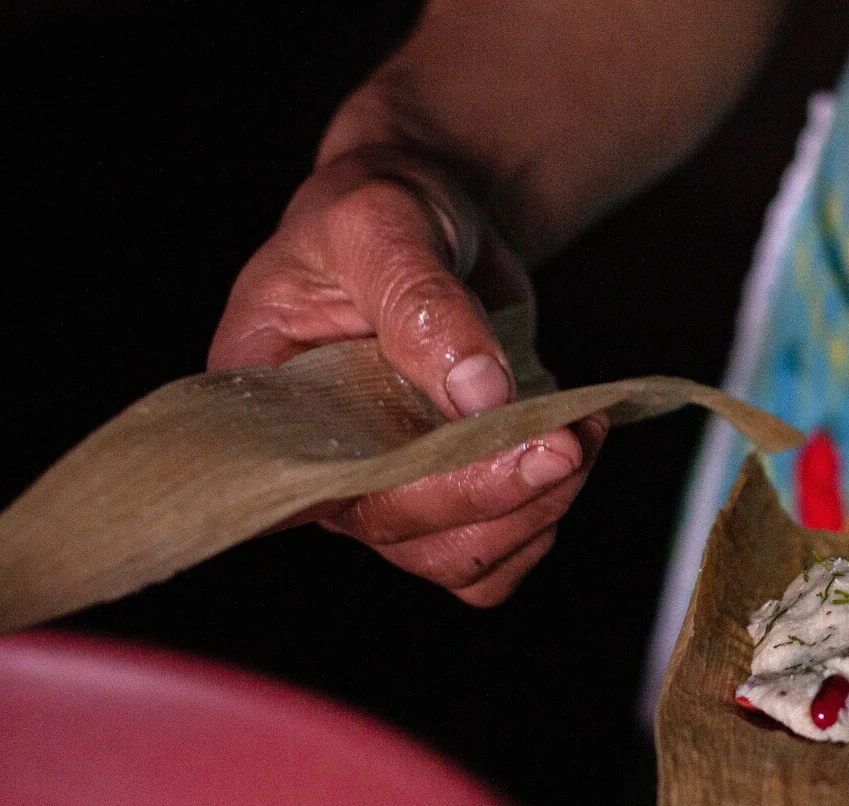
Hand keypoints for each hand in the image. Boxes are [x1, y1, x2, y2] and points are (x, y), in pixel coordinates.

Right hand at [210, 143, 605, 606]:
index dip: (393, 494)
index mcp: (268, 408)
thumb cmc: (378, 208)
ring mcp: (385, 487)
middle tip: (566, 439)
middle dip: (491, 492)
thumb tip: (478, 395)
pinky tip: (573, 448)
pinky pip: (492, 554)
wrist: (432, 213)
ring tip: (579, 432)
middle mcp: (321, 464)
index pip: (309, 490)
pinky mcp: (444, 492)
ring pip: (454, 555)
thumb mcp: (382, 223)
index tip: (477, 454)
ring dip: (531, 509)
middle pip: (400, 530)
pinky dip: (541, 517)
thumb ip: (421, 304)